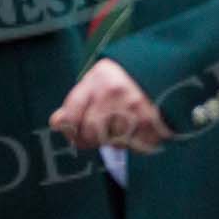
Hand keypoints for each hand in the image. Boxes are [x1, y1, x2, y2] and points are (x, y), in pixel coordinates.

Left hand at [50, 60, 171, 153]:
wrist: (163, 70)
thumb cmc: (122, 78)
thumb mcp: (95, 80)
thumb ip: (75, 102)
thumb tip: (56, 123)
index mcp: (99, 79)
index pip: (71, 116)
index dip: (70, 128)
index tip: (76, 127)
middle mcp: (116, 95)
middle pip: (91, 135)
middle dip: (92, 136)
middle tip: (103, 125)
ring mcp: (136, 112)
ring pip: (113, 144)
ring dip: (115, 139)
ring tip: (124, 120)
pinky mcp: (153, 127)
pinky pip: (135, 148)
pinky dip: (134, 142)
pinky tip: (137, 126)